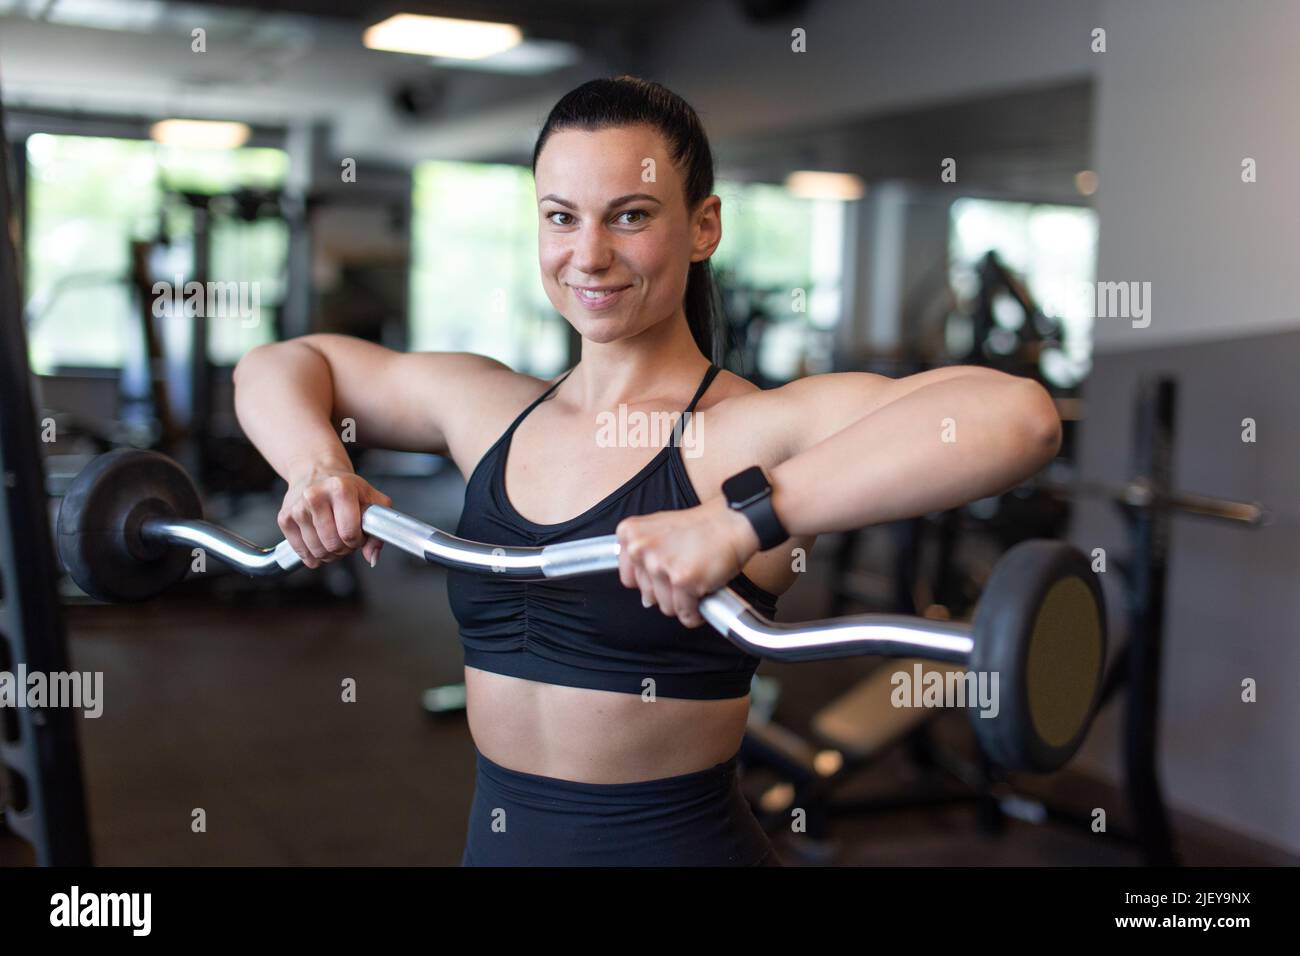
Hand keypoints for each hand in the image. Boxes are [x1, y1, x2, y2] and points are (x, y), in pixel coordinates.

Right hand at [278, 464, 391, 568]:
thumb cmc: (346, 488)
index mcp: (340, 488)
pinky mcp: (284, 518)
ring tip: (333, 537)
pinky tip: (319, 540)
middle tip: (346, 537)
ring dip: (329, 553)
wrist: (317, 472)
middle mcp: (314, 496)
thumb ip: (380, 527)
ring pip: (317, 552)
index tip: (358, 534)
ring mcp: (297, 508)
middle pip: (333, 545)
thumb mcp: (372, 500)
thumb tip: (372, 556)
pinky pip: (302, 553)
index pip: (350, 533)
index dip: (358, 541)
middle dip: (344, 548)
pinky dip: (313, 555)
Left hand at [615, 496, 759, 627]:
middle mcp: (640, 548)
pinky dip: (696, 613)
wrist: (731, 522)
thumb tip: (645, 599)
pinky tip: (704, 595)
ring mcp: (660, 565)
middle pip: (647, 595)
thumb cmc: (701, 527)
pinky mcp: (682, 580)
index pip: (629, 579)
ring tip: (696, 580)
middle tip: (685, 572)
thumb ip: (645, 559)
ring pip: (665, 607)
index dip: (650, 580)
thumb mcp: (659, 531)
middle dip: (668, 591)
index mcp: (630, 534)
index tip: (664, 572)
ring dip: (683, 602)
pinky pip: (686, 614)